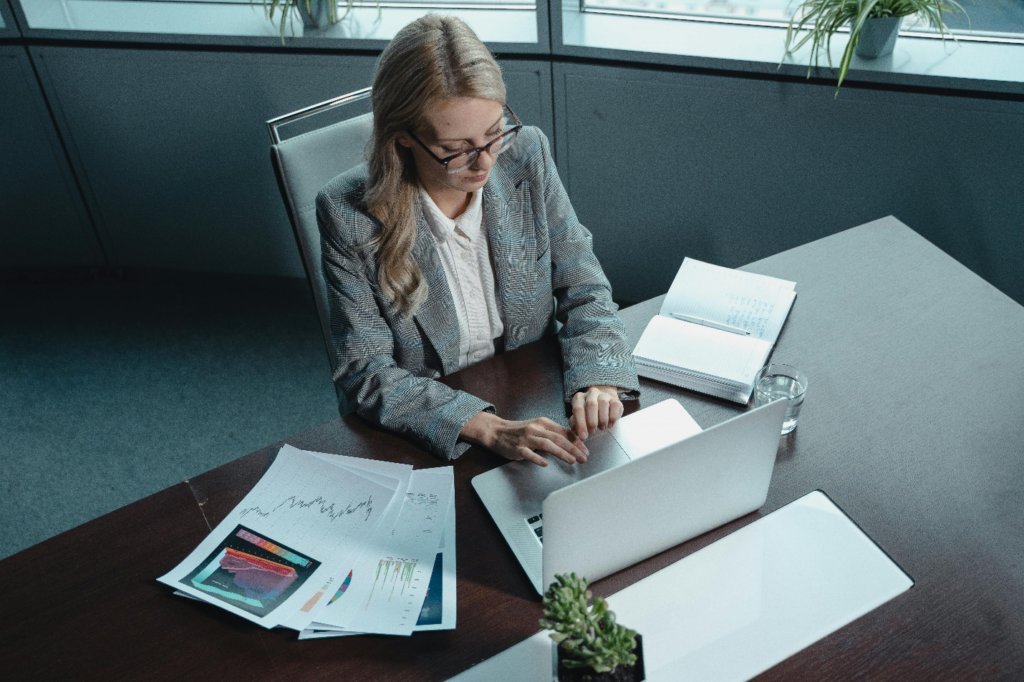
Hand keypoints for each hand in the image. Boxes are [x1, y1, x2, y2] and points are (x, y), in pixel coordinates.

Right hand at [460, 412, 588, 466]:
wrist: (497, 432)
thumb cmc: (520, 431)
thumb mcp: (538, 428)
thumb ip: (553, 434)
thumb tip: (572, 442)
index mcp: (543, 422)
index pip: (564, 432)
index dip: (577, 441)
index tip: (586, 450)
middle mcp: (536, 428)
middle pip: (558, 438)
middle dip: (573, 448)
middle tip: (584, 458)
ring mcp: (526, 438)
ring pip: (547, 444)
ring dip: (561, 452)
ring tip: (572, 460)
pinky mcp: (517, 447)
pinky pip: (528, 453)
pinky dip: (537, 458)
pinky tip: (545, 464)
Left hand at [569, 386, 623, 439]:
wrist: (604, 409)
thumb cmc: (588, 416)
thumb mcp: (580, 420)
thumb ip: (575, 425)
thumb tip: (576, 432)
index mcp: (579, 398)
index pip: (578, 409)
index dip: (580, 424)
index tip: (583, 437)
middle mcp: (591, 393)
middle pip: (591, 404)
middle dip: (592, 421)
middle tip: (592, 432)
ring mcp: (604, 395)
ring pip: (603, 403)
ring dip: (602, 419)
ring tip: (602, 428)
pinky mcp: (615, 400)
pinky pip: (615, 406)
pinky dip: (612, 418)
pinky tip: (610, 425)